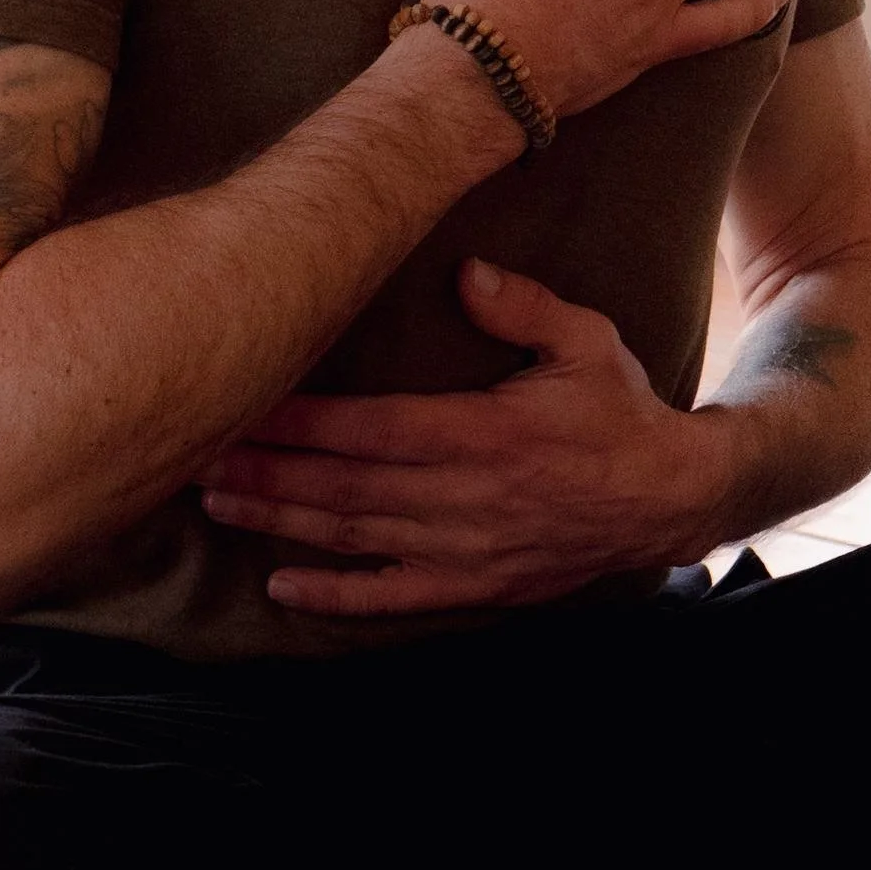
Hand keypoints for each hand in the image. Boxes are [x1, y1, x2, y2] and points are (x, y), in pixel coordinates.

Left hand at [199, 259, 737, 616]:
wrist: (673, 498)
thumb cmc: (622, 412)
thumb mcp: (587, 341)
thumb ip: (524, 307)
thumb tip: (464, 272)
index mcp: (487, 434)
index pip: (375, 428)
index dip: (304, 420)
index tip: (245, 400)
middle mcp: (468, 498)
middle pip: (347, 487)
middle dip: (269, 471)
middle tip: (196, 454)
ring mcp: (468, 549)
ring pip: (358, 538)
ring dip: (283, 522)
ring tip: (218, 502)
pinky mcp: (477, 586)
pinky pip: (396, 597)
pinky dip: (338, 597)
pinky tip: (283, 589)